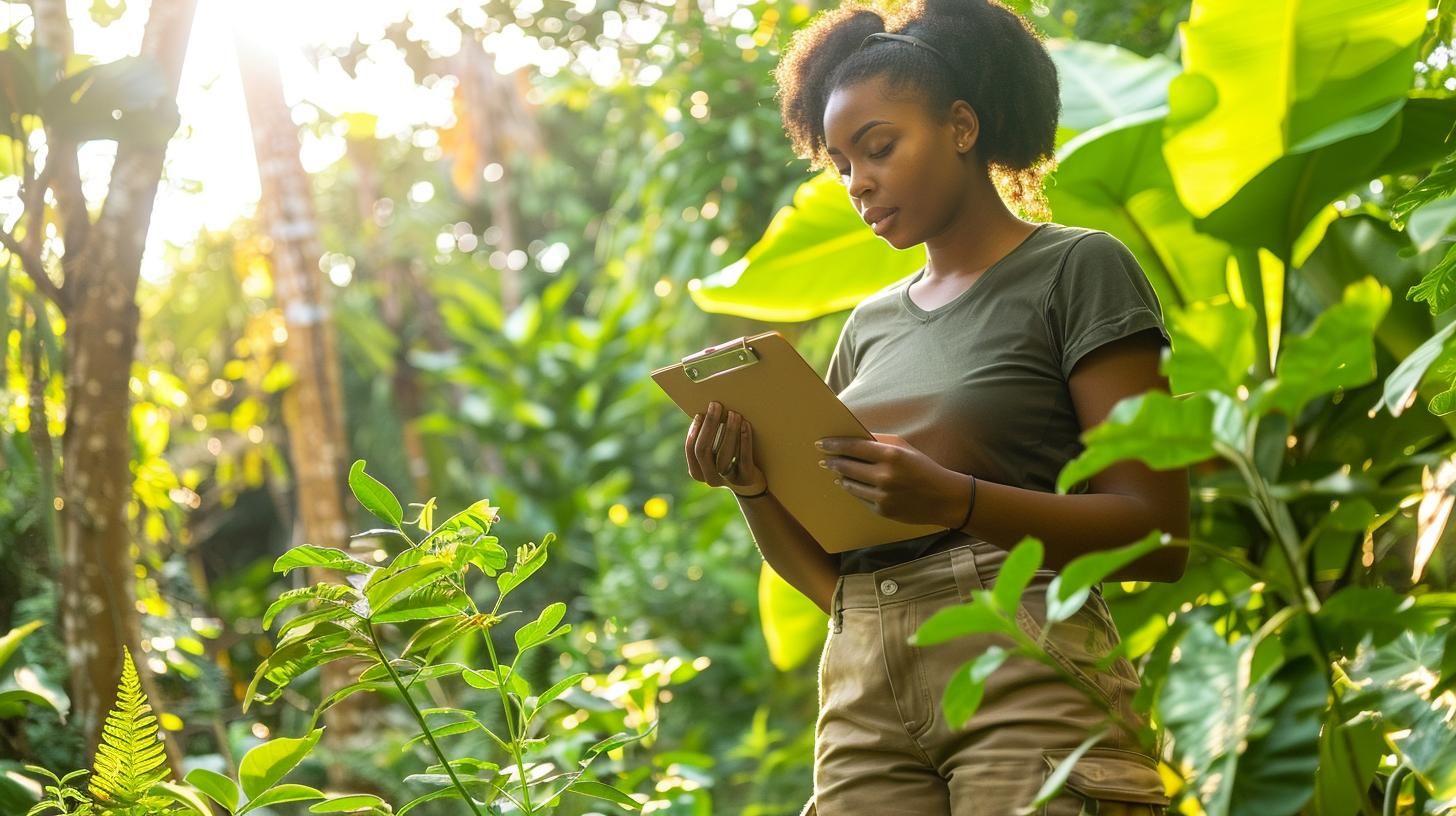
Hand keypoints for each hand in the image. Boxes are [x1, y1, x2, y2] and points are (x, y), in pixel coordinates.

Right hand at [686, 400, 767, 496]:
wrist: (753, 484)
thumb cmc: (732, 460)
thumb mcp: (716, 453)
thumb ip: (708, 439)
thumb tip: (706, 411)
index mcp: (698, 471)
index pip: (691, 449)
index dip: (695, 430)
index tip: (700, 413)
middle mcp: (710, 478)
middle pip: (703, 451)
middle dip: (709, 425)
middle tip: (716, 405)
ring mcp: (727, 481)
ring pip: (724, 454)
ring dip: (729, 431)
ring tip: (734, 413)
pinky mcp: (745, 479)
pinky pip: (744, 458)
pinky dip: (744, 440)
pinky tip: (746, 425)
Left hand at [815, 433, 969, 526]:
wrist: (943, 498)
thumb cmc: (923, 468)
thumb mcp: (904, 448)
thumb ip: (880, 442)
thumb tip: (854, 437)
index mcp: (891, 455)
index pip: (854, 447)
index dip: (834, 445)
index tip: (821, 443)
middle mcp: (884, 476)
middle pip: (847, 466)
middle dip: (832, 462)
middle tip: (823, 459)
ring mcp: (882, 496)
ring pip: (850, 484)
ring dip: (840, 476)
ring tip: (835, 471)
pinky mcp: (882, 511)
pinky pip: (860, 498)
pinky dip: (854, 489)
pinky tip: (849, 484)